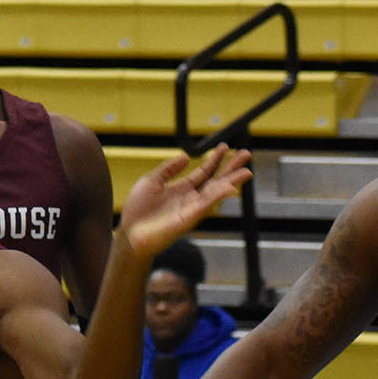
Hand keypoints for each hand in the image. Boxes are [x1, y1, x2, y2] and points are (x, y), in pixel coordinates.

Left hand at [117, 145, 251, 259]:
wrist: (130, 232)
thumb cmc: (138, 210)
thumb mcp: (152, 180)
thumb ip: (168, 168)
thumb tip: (186, 156)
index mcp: (182, 189)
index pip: (204, 172)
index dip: (215, 159)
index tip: (225, 146)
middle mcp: (191, 198)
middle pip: (216, 180)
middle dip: (231, 168)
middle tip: (246, 154)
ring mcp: (192, 208)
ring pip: (216, 193)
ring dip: (232, 182)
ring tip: (247, 171)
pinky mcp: (189, 218)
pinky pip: (206, 205)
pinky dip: (218, 196)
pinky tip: (230, 188)